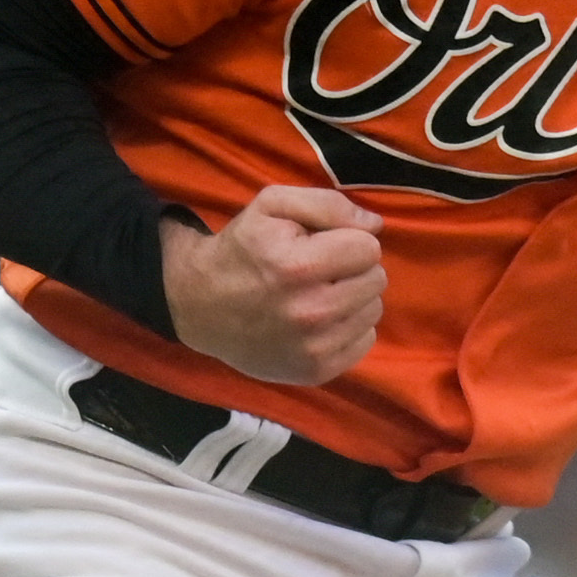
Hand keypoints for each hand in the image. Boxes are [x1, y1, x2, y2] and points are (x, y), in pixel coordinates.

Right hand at [159, 185, 383, 386]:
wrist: (201, 307)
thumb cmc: (242, 250)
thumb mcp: (272, 206)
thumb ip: (327, 204)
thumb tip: (375, 224)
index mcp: (298, 267)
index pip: (368, 248)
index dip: (348, 240)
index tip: (323, 245)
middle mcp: (310, 312)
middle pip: (376, 279)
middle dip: (353, 268)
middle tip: (320, 270)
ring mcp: (314, 348)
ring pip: (373, 310)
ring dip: (353, 298)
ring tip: (319, 293)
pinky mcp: (316, 372)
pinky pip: (364, 342)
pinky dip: (348, 328)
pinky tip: (320, 321)